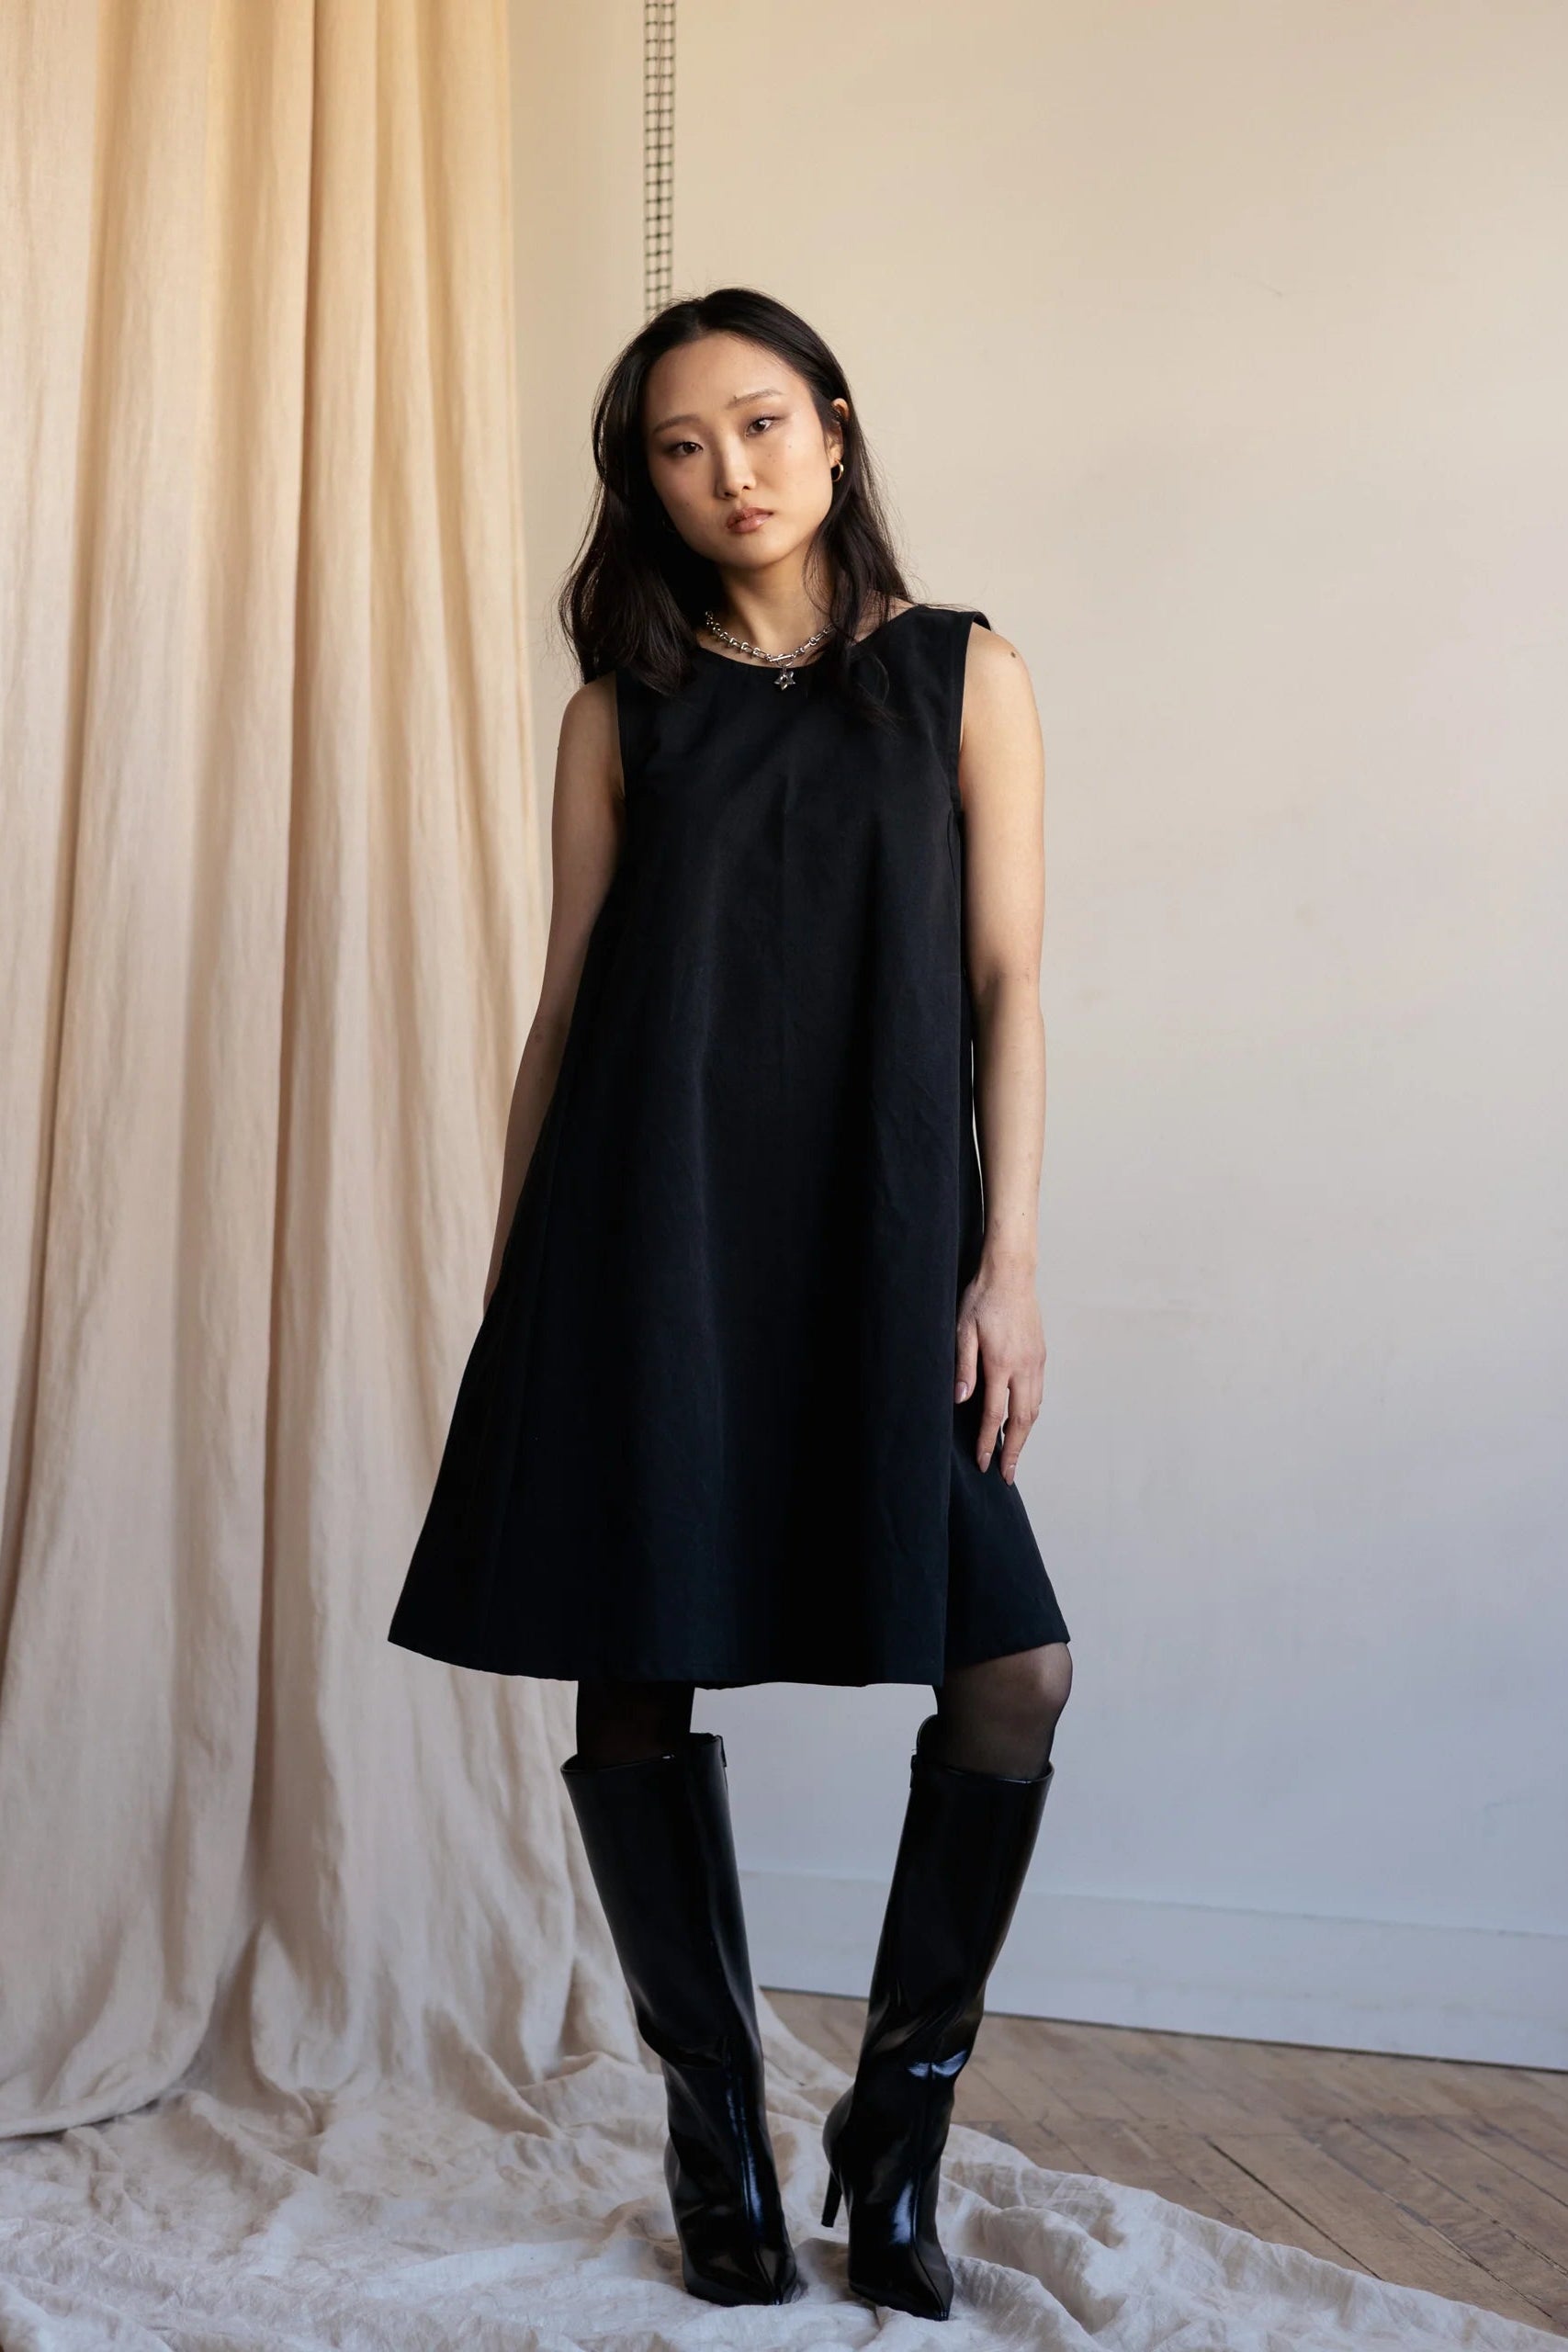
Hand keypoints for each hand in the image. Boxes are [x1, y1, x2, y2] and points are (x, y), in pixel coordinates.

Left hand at [953, 1258, 1044, 1482]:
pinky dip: (1032, 1413)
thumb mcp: (962, 1330)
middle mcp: (1024, 1367)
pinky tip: (1023, 1420)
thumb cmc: (982, 1299)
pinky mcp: (1040, 1355)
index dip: (989, 1442)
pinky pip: (1039, 1393)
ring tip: (1015, 1453)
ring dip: (1026, 1434)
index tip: (984, 1462)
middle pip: (1023, 1420)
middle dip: (1015, 1450)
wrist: (1011, 1274)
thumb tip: (960, 1399)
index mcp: (1002, 1364)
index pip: (995, 1415)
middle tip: (1007, 1474)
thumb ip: (963, 1366)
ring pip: (1035, 1408)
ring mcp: (1036, 1362)